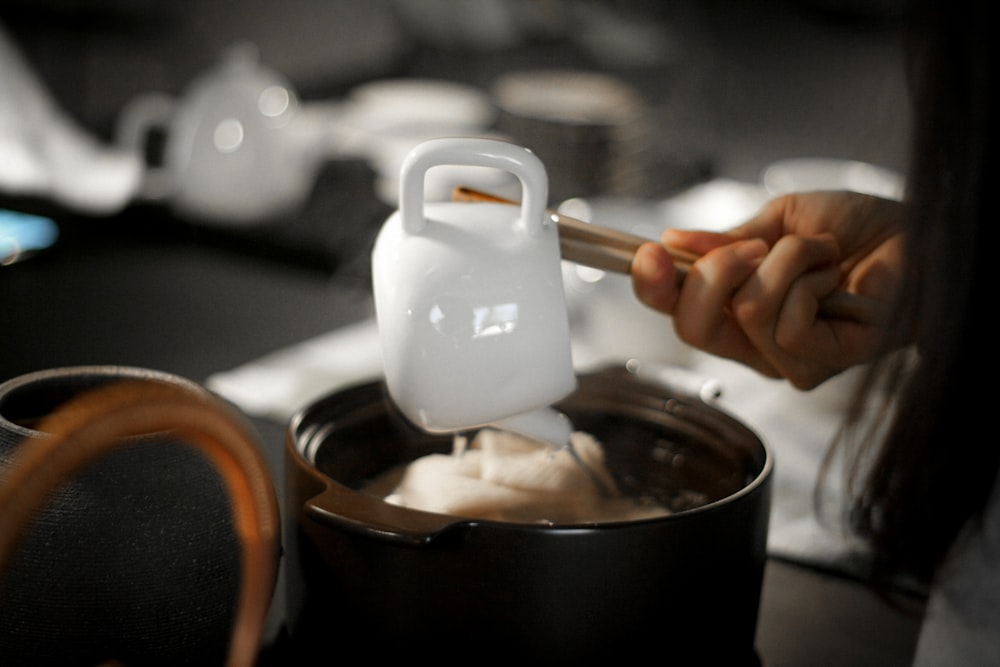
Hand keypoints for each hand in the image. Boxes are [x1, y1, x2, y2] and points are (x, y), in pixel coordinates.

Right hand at [631, 191, 906, 387]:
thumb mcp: (779, 224)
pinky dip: (807, 278)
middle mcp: (756, 346)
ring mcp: (788, 360)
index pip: (676, 313)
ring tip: (821, 253)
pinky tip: (835, 276)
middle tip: (757, 245)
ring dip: (784, 261)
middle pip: (691, 327)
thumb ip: (727, 241)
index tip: (647, 252)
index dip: (652, 286)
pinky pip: (786, 322)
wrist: (922, 234)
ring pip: (744, 312)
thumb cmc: (860, 230)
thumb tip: (673, 242)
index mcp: (737, 313)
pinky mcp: (822, 361)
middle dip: (714, 270)